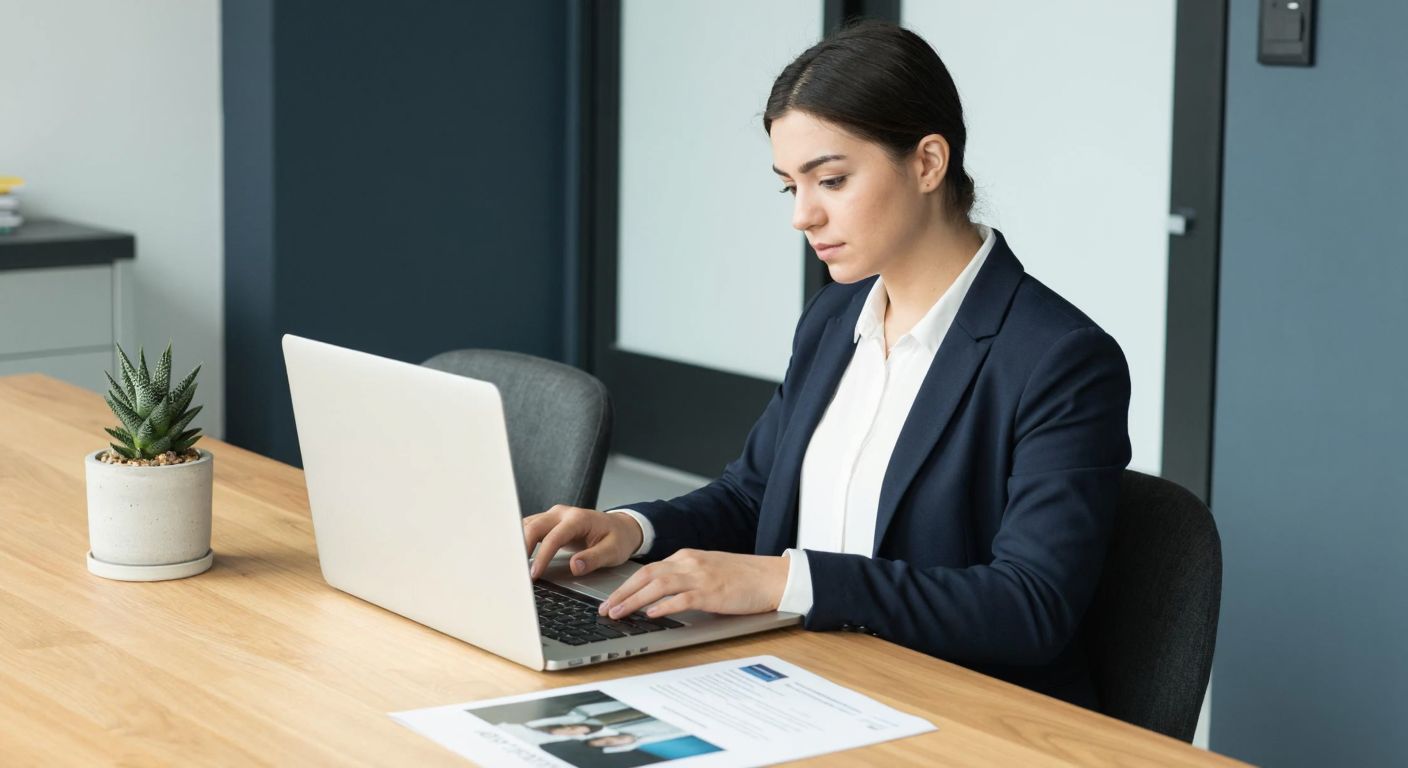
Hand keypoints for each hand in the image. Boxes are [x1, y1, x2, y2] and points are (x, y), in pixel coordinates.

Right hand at [523, 505, 643, 579]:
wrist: (621, 528)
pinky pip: (530, 528)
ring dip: (518, 544)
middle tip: (515, 571)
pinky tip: (516, 556)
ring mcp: (554, 516)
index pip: (554, 537)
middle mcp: (563, 513)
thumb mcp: (613, 551)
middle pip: (534, 526)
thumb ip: (594, 558)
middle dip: (522, 548)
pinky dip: (520, 540)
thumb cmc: (618, 538)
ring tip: (511, 565)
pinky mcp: (549, 522)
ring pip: (528, 525)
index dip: (542, 556)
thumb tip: (575, 566)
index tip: (534, 574)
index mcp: (579, 518)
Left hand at [598, 549, 788, 619]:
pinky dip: (663, 606)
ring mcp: (700, 576)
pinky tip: (650, 614)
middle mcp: (689, 563)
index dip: (626, 585)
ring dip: (634, 600)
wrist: (773, 577)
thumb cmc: (744, 578)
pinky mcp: (712, 592)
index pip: (648, 569)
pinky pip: (682, 598)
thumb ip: (686, 580)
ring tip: (618, 613)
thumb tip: (661, 598)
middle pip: (646, 575)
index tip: (610, 598)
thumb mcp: (708, 572)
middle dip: (622, 592)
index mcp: (687, 557)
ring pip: (658, 584)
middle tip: (605, 608)